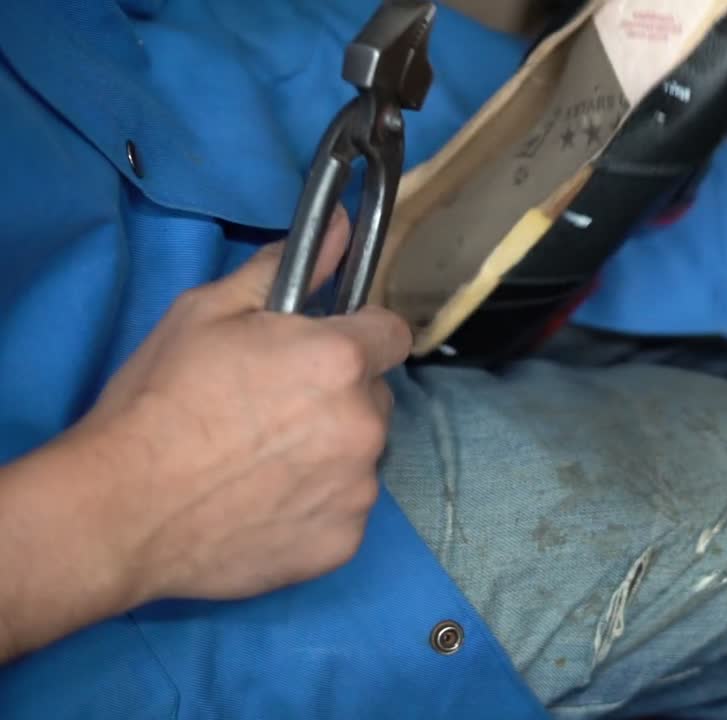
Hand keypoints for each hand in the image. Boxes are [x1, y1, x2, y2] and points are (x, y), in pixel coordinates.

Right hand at [73, 209, 411, 603]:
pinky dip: (317, 505)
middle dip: (339, 397)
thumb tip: (339, 227)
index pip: (393, 334)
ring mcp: (358, 487)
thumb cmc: (159, 402)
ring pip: (362, 454)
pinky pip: (345, 510)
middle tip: (273, 410)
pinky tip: (263, 503)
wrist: (119, 509)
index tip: (324, 349)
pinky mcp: (343, 541)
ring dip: (331, 452)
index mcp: (340, 360)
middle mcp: (365, 423)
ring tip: (261, 462)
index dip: (360, 336)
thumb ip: (287, 268)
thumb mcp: (209, 312)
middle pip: (375, 397)